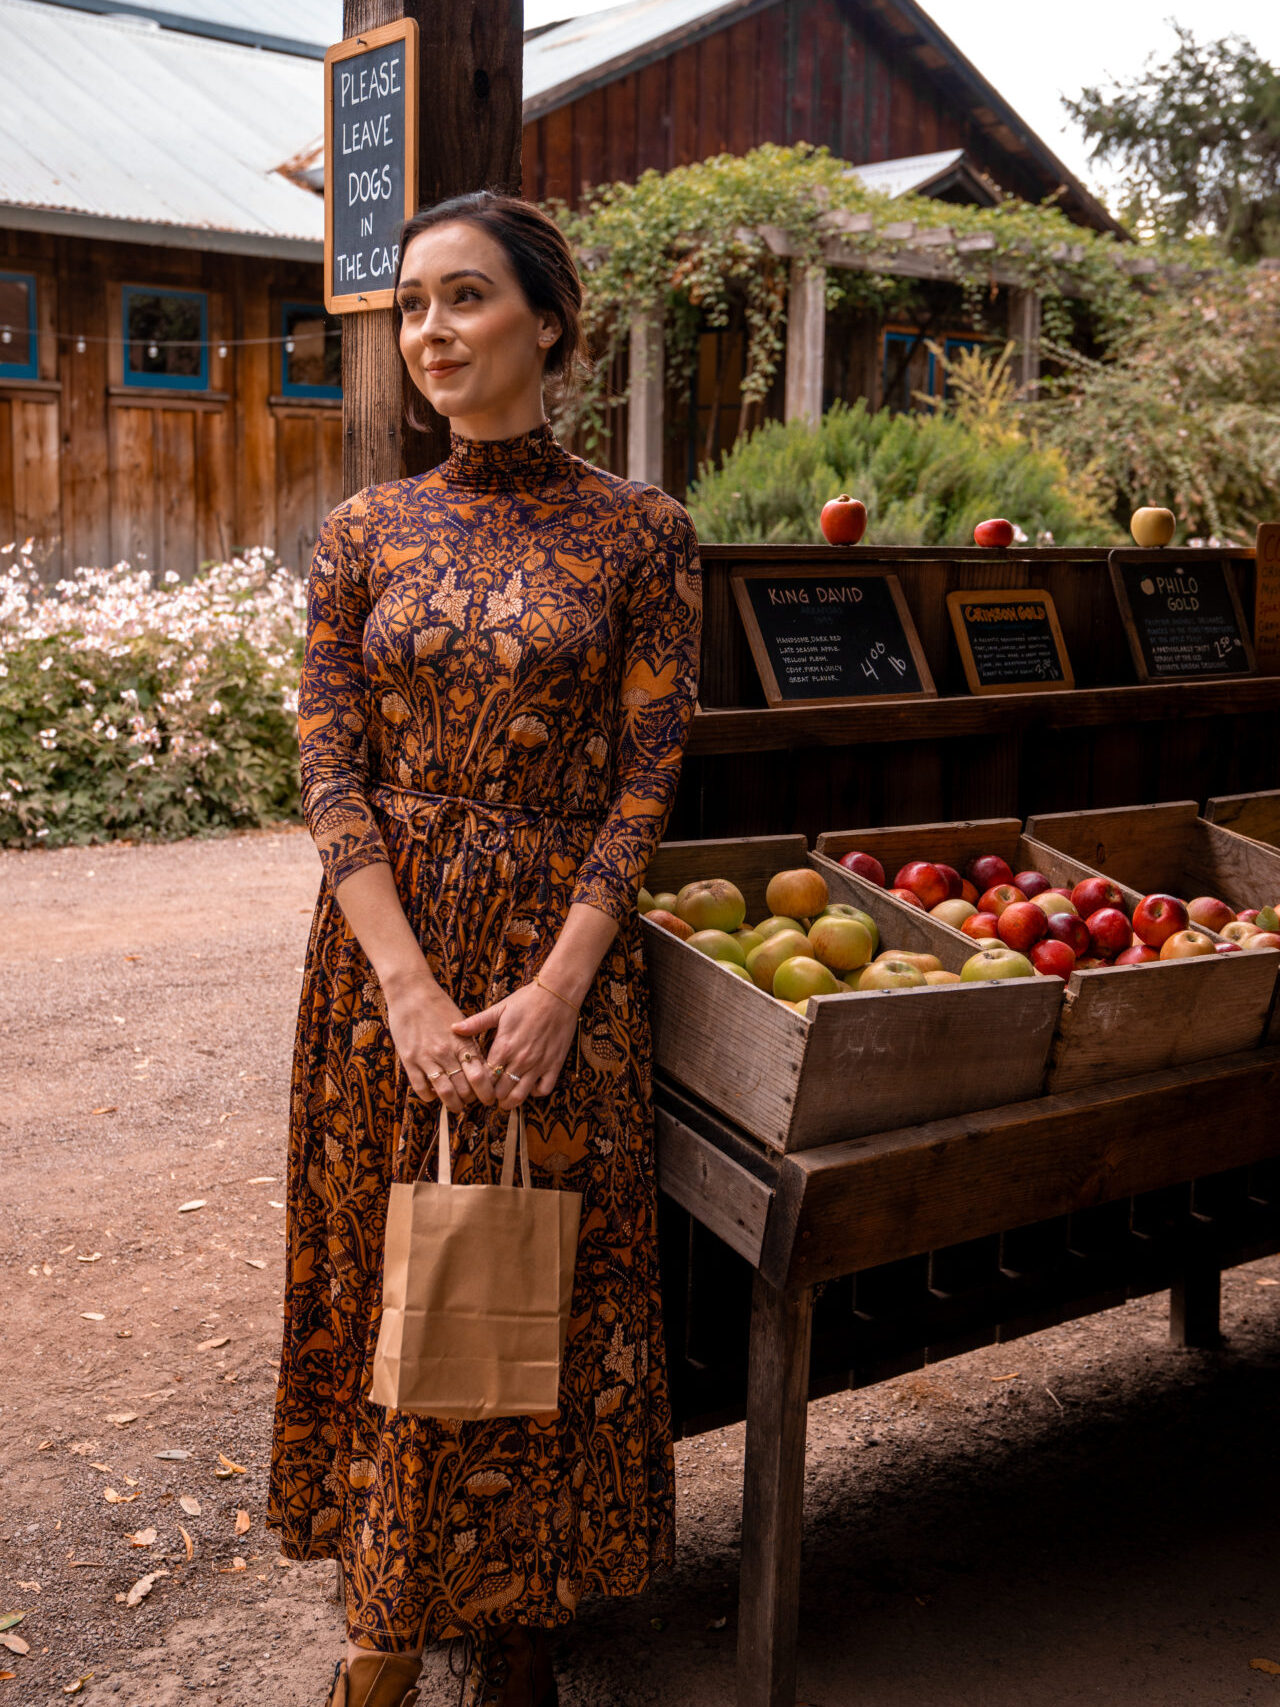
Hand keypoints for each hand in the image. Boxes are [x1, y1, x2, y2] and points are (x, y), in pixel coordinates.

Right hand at [382, 972, 498, 1113]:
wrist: (411, 992)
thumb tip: (480, 1067)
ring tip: (456, 1107)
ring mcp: (427, 1057)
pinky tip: (433, 1095)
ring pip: (445, 1092)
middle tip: (473, 1103)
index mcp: (463, 1042)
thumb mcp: (460, 1023)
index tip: (488, 1097)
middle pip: (465, 1088)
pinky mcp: (409, 1060)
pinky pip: (421, 1087)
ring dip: (453, 1104)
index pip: (481, 1075)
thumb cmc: (438, 1005)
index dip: (487, 1091)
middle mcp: (447, 1052)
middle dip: (471, 1100)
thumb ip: (469, 1044)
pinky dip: (429, 1096)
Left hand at [450, 982, 578, 1107]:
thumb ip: (476, 1022)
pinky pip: (543, 1090)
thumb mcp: (499, 1009)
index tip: (477, 1083)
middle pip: (500, 1091)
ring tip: (504, 1100)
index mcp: (503, 1046)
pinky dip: (534, 1092)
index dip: (479, 1084)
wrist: (558, 994)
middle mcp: (520, 1059)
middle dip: (492, 1095)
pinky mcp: (554, 1065)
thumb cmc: (527, 1000)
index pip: (485, 1078)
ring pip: (520, 1096)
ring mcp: (538, 1064)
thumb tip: (453, 1028)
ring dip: (509, 1101)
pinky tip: (528, 1086)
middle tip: (489, 1094)